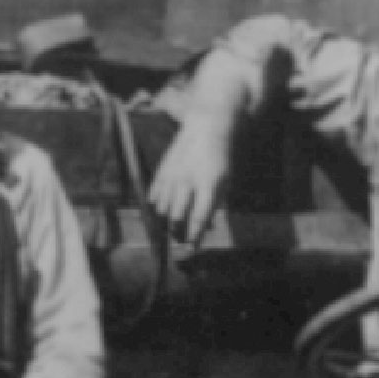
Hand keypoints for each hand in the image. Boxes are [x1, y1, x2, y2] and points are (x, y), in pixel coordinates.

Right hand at [145, 114, 235, 244]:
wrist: (205, 128)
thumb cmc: (219, 160)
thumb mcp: (225, 182)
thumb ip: (214, 206)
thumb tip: (204, 230)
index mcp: (208, 184)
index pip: (198, 217)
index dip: (194, 237)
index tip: (192, 249)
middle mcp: (188, 181)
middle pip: (176, 217)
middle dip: (178, 233)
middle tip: (182, 239)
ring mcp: (172, 176)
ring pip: (162, 210)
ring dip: (167, 222)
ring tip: (173, 226)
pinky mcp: (161, 171)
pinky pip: (153, 198)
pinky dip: (158, 208)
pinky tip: (165, 209)